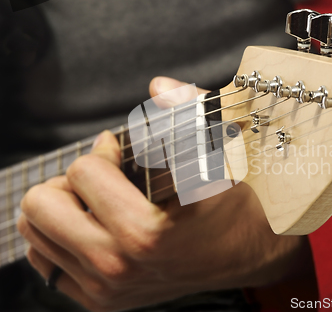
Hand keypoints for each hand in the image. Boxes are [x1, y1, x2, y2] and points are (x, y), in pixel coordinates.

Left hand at [17, 77, 312, 311]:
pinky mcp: (104, 302)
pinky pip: (47, 263)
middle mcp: (117, 267)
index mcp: (144, 232)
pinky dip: (61, 238)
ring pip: (36, 233)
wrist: (250, 252)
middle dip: (69, 182)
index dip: (103, 151)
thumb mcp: (222, 155)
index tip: (120, 152)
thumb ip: (191, 113)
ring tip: (97, 200)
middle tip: (100, 178)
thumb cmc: (236, 205)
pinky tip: (94, 226)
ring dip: (63, 207)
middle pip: (40, 206)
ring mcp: (107, 289)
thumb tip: (158, 87)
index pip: (83, 173)